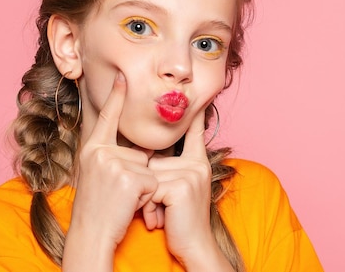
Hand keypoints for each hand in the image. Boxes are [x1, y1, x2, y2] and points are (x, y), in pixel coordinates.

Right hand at [63, 73, 157, 270]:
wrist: (90, 235)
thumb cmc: (96, 208)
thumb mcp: (97, 175)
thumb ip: (112, 156)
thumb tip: (141, 149)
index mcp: (92, 149)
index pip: (107, 118)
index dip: (116, 96)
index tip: (122, 75)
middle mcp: (100, 152)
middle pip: (139, 152)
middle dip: (139, 173)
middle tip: (118, 193)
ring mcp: (114, 164)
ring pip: (148, 167)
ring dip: (143, 186)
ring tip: (122, 200)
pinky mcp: (129, 177)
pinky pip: (152, 181)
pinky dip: (147, 196)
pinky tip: (129, 205)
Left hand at [143, 109, 216, 264]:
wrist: (194, 248)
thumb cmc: (179, 220)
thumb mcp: (177, 189)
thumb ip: (168, 169)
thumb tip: (147, 154)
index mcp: (197, 161)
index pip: (194, 131)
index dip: (194, 113)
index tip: (198, 95)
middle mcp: (197, 163)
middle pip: (154, 159)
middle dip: (148, 186)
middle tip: (161, 209)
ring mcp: (191, 173)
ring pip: (149, 174)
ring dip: (146, 198)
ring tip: (160, 215)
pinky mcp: (182, 186)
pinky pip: (150, 187)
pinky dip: (148, 206)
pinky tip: (160, 220)